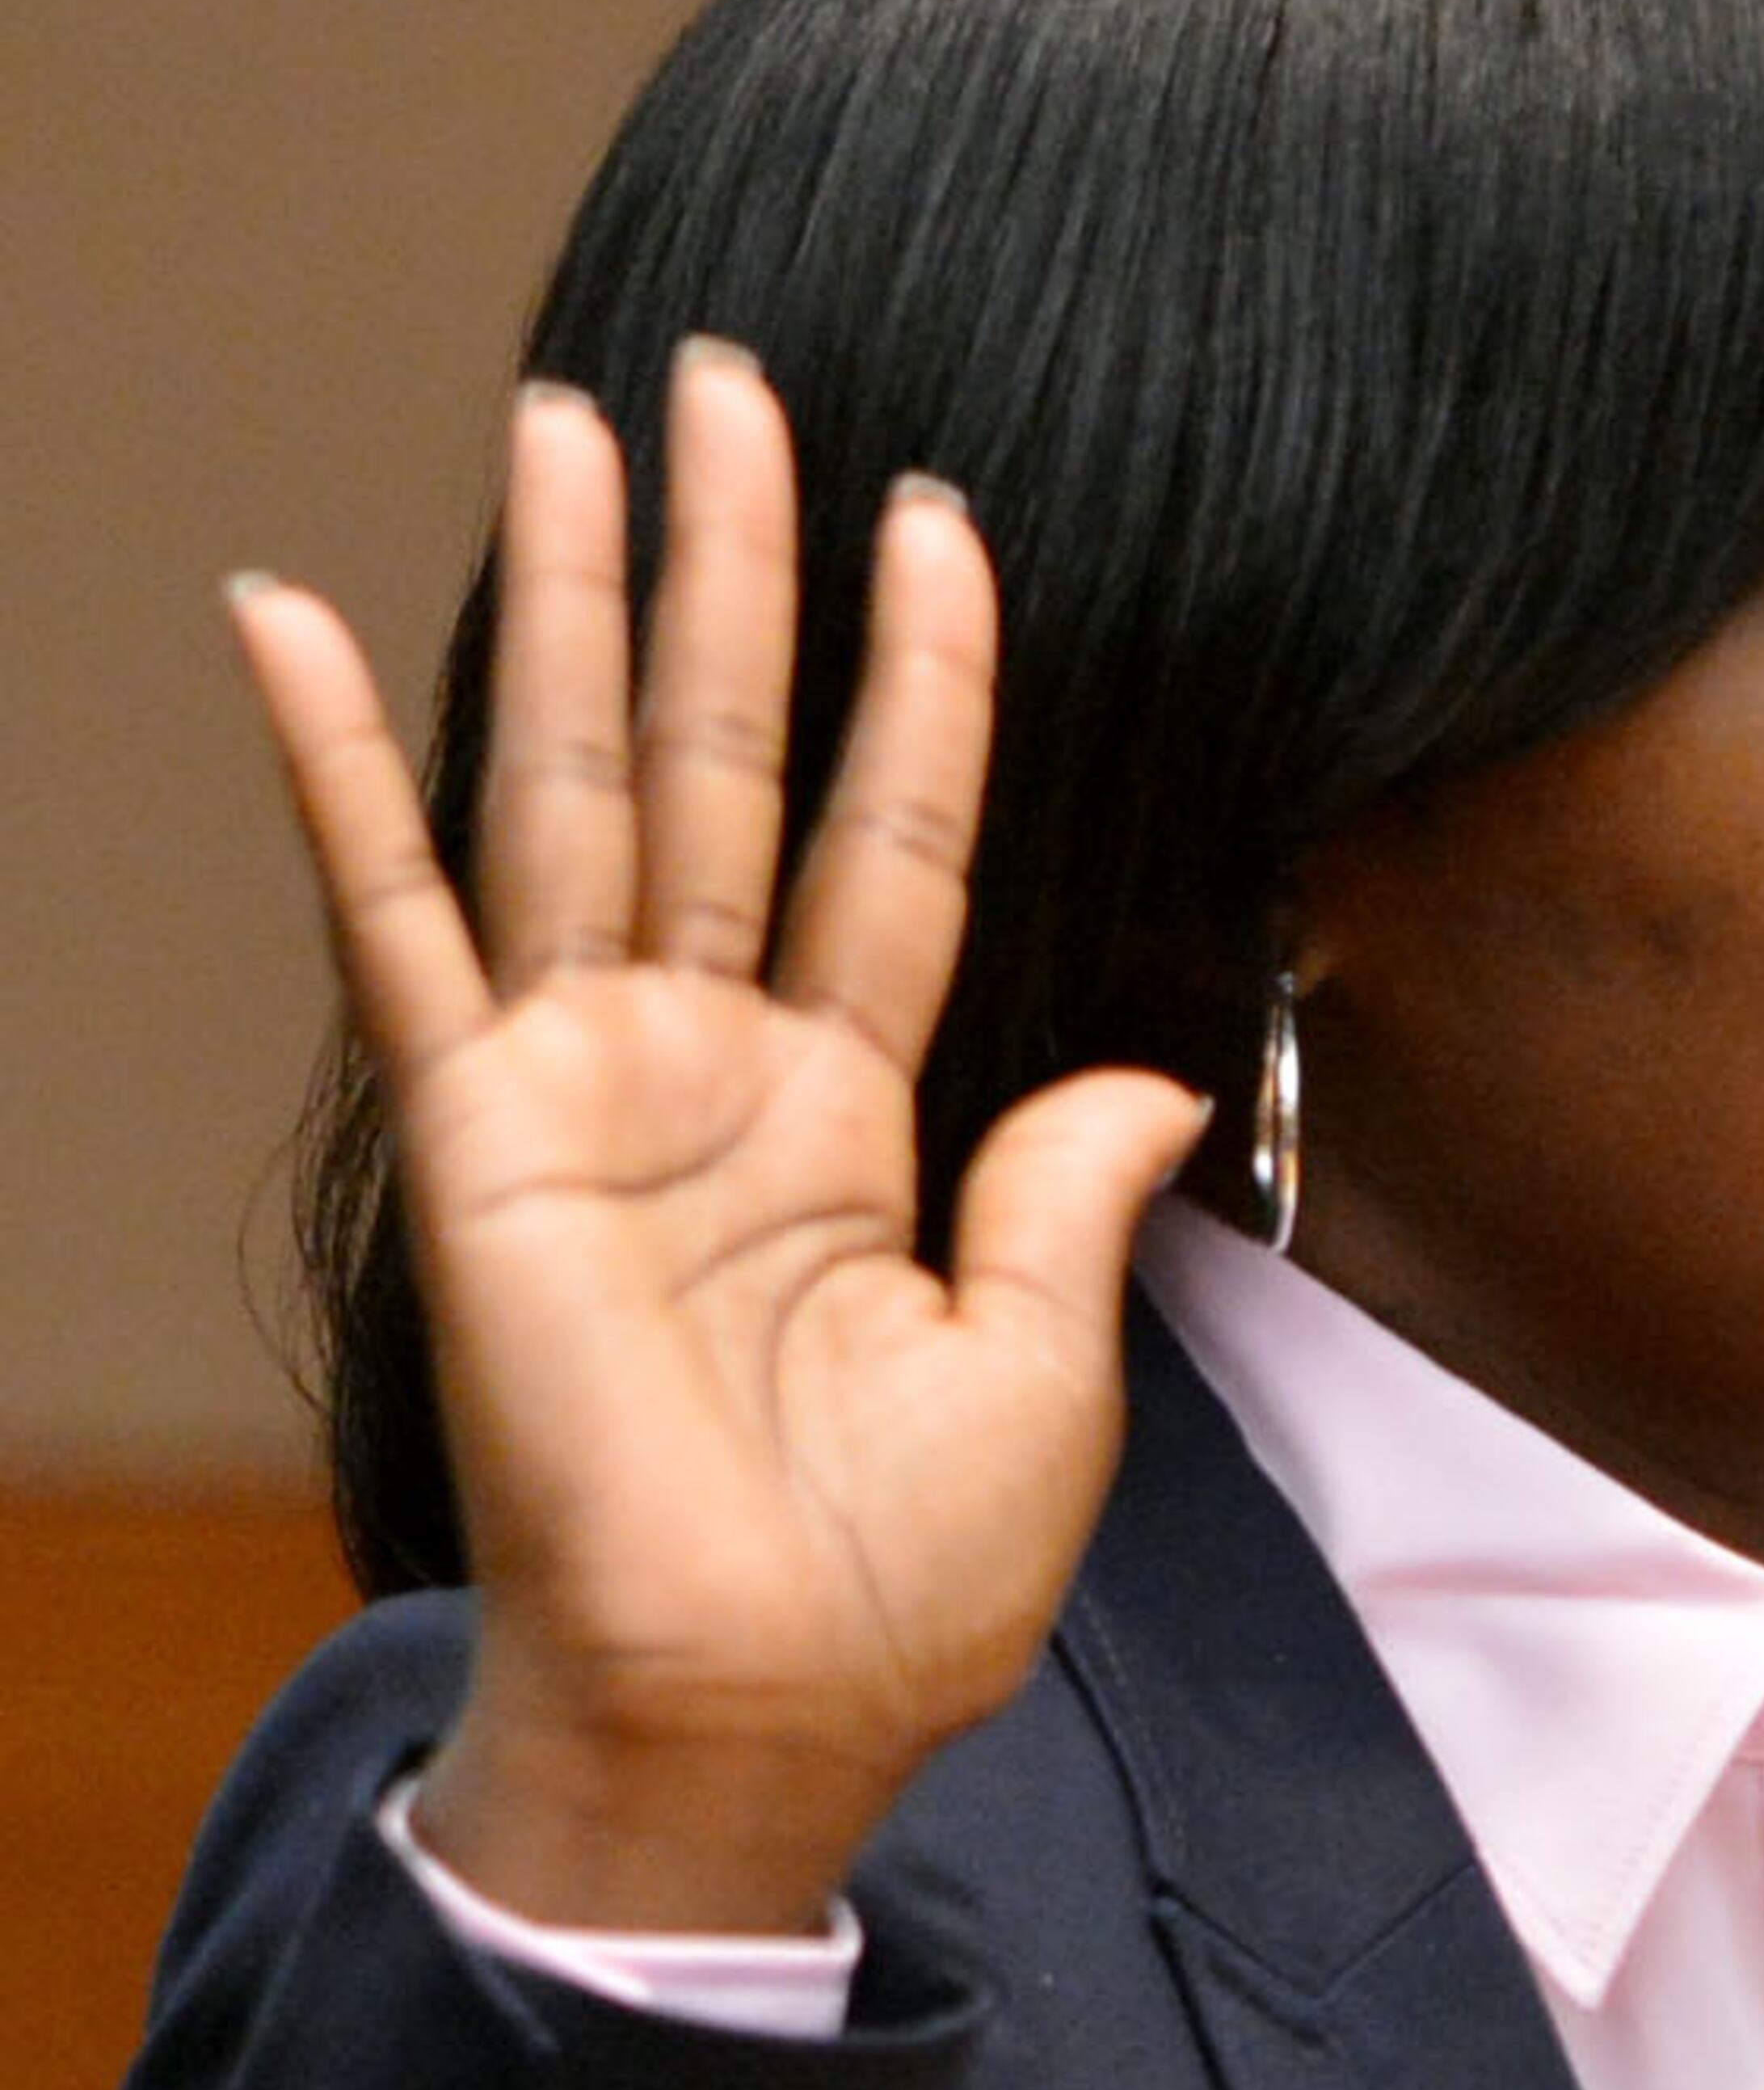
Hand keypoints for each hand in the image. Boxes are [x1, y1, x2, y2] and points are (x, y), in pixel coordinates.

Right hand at [231, 343, 1203, 1930]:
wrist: (763, 1707)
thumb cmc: (900, 1584)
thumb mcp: (1043, 1371)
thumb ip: (1071, 1191)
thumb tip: (1158, 1072)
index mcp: (859, 1127)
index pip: (894, 845)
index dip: (923, 686)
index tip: (941, 522)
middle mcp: (715, 1076)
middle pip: (726, 763)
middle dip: (732, 575)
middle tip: (731, 382)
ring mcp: (587, 1087)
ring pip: (576, 787)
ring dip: (566, 603)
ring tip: (572, 416)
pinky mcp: (479, 1132)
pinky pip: (396, 921)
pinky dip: (331, 771)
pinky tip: (278, 619)